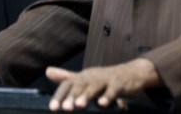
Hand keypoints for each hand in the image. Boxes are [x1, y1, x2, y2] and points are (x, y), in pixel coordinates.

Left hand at [46, 58, 160, 110]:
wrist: (132, 72)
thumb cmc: (106, 78)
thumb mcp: (86, 78)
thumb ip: (67, 76)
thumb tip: (47, 71)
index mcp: (83, 76)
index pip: (68, 84)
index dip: (60, 95)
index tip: (53, 108)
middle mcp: (93, 76)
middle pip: (80, 84)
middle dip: (72, 96)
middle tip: (65, 108)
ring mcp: (106, 79)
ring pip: (95, 86)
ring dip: (87, 95)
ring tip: (79, 105)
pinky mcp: (119, 83)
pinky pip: (113, 90)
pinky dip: (108, 96)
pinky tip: (102, 104)